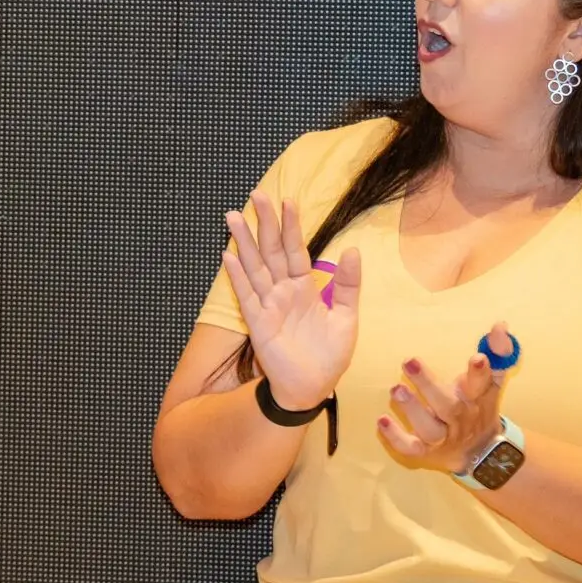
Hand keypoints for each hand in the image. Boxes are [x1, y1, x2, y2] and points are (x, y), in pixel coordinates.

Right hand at [223, 193, 359, 408]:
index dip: (292, 227)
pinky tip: (229, 257)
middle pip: (271, 251)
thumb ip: (347, 284)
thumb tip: (352, 250)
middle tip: (257, 195)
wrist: (313, 387)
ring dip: (243, 242)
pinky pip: (246, 296)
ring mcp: (268, 305)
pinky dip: (238, 277)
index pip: (295, 250)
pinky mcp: (258, 323)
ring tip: (233, 217)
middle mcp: (282, 292)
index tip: (288, 201)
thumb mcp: (347, 317)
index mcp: (304, 288)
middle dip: (264, 223)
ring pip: (254, 267)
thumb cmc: (329, 355)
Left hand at [379, 323, 510, 472]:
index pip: (483, 384)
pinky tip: (381, 420)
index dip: (480, 372)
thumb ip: (497, 352)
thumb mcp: (490, 380)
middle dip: (429, 384)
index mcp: (477, 398)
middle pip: (448, 405)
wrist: (480, 451)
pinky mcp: (426, 451)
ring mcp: (444, 436)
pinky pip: (411, 447)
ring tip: (395, 389)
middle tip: (409, 362)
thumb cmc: (478, 406)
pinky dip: (396, 437)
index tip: (477, 358)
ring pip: (429, 428)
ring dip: (412, 409)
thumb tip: (500, 325)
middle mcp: (461, 418)